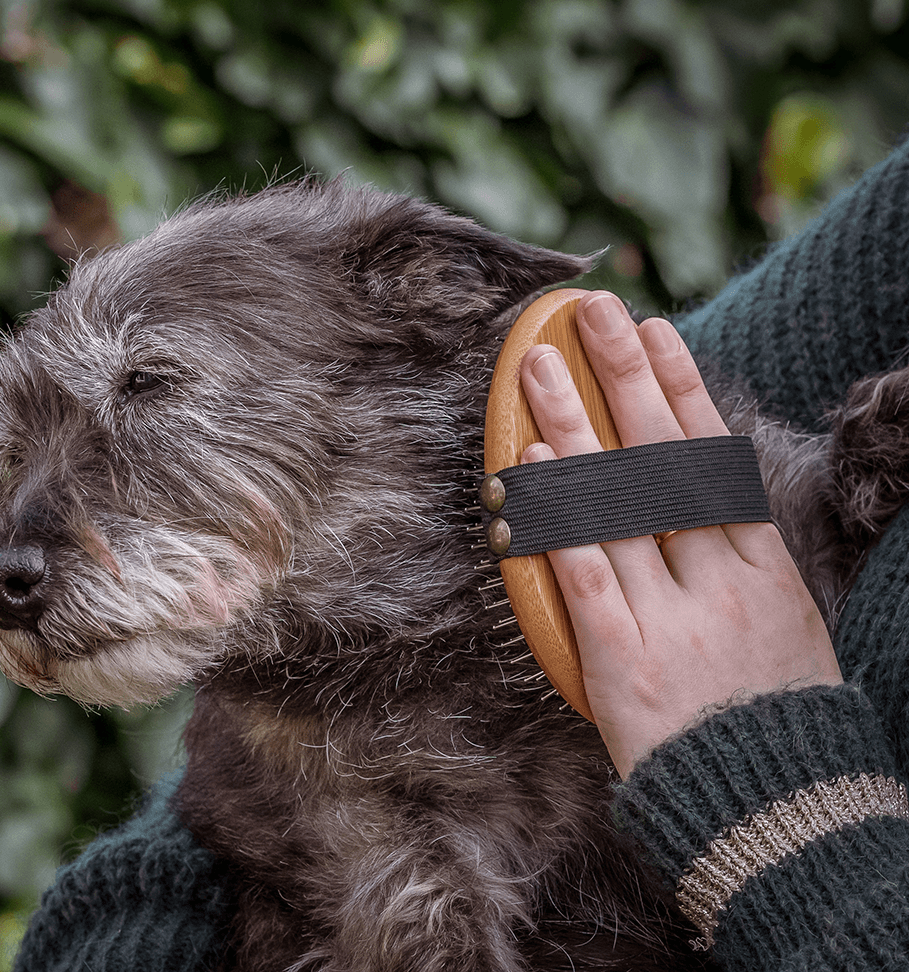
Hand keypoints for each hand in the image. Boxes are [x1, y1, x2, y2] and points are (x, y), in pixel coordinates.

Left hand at [519, 291, 841, 775]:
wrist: (772, 809)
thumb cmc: (773, 717)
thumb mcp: (779, 626)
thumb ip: (736, 561)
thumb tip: (698, 497)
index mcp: (763, 566)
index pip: (714, 456)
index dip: (682, 387)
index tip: (655, 332)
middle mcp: (718, 578)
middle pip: (663, 456)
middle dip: (624, 376)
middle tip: (591, 311)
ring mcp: (670, 615)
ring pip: (614, 501)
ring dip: (572, 427)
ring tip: (537, 366)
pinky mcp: (622, 659)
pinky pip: (581, 573)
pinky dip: (555, 516)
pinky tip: (531, 463)